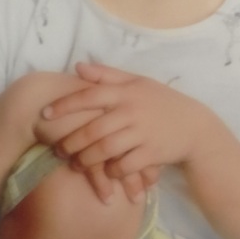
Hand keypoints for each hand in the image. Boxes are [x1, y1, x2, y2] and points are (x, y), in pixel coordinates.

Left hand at [30, 72, 155, 204]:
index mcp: (127, 92)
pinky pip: (124, 166)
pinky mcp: (152, 154)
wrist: (195, 127)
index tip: (44, 114)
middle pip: (93, 129)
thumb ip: (107, 75)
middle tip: (58, 150)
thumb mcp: (138, 82)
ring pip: (105, 150)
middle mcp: (133, 111)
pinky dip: (111, 171)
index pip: (89, 95)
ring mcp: (143, 133)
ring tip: (76, 164)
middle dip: (71, 142)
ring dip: (86, 160)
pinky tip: (105, 172)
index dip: (65, 105)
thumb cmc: (161, 102)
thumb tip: (78, 66)